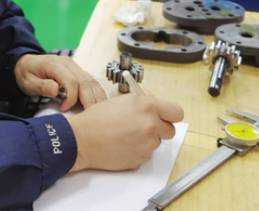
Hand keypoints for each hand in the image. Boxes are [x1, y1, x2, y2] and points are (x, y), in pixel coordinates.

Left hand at [14, 54, 106, 109]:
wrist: (26, 64)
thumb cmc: (26, 73)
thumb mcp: (28, 82)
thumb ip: (41, 86)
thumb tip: (55, 89)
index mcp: (55, 64)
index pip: (72, 81)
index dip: (71, 97)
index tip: (64, 108)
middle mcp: (68, 64)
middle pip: (86, 81)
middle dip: (89, 100)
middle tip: (89, 117)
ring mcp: (74, 67)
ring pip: (91, 82)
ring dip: (96, 97)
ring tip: (96, 113)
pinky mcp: (78, 72)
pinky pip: (90, 82)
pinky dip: (95, 94)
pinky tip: (96, 105)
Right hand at [66, 94, 183, 171]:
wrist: (82, 139)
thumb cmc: (97, 119)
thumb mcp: (121, 101)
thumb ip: (142, 102)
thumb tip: (153, 104)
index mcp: (148, 106)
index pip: (176, 112)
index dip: (170, 115)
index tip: (165, 117)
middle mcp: (151, 124)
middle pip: (170, 130)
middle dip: (159, 129)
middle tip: (143, 128)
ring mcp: (148, 143)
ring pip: (157, 142)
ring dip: (146, 140)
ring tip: (126, 136)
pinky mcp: (142, 158)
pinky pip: (146, 153)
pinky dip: (138, 150)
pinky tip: (123, 144)